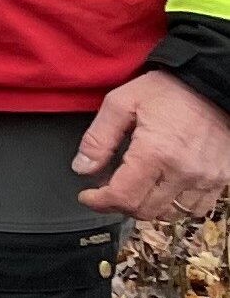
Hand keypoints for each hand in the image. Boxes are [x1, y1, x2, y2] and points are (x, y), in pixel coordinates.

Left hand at [75, 69, 229, 222]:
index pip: (123, 197)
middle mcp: (184, 170)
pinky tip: (164, 189)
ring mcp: (206, 177)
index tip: (89, 197)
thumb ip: (98, 138)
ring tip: (136, 190)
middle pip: (145, 210)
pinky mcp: (222, 178)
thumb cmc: (171, 89)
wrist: (212, 82)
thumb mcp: (121, 103)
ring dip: (148, 207)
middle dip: (119, 205)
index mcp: (156, 152)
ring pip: (171, 214)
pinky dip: (177, 205)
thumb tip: (82, 167)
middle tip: (108, 191)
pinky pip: (197, 208)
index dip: (99, 202)